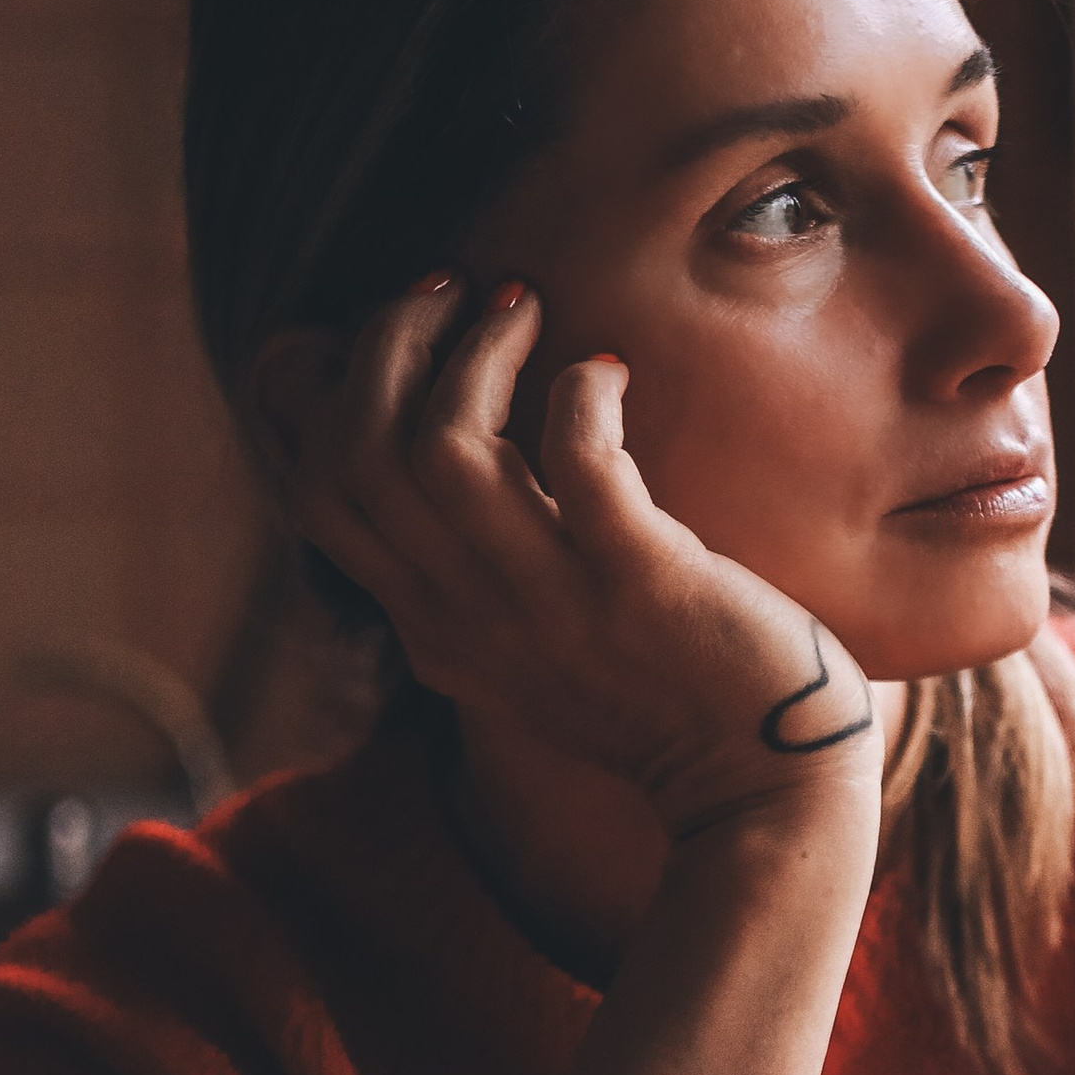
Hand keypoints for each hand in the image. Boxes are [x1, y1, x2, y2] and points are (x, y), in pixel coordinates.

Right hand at [252, 276, 882, 842]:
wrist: (756, 786)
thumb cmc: (655, 695)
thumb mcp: (522, 650)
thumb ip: (465, 577)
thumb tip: (431, 461)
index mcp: (431, 625)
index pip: (318, 495)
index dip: (335, 391)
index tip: (404, 331)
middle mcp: (469, 615)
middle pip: (358, 455)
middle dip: (389, 343)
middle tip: (454, 288)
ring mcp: (550, 602)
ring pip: (441, 449)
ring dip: (474, 353)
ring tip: (522, 305)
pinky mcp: (639, 582)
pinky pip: (577, 461)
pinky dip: (579, 393)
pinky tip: (608, 371)